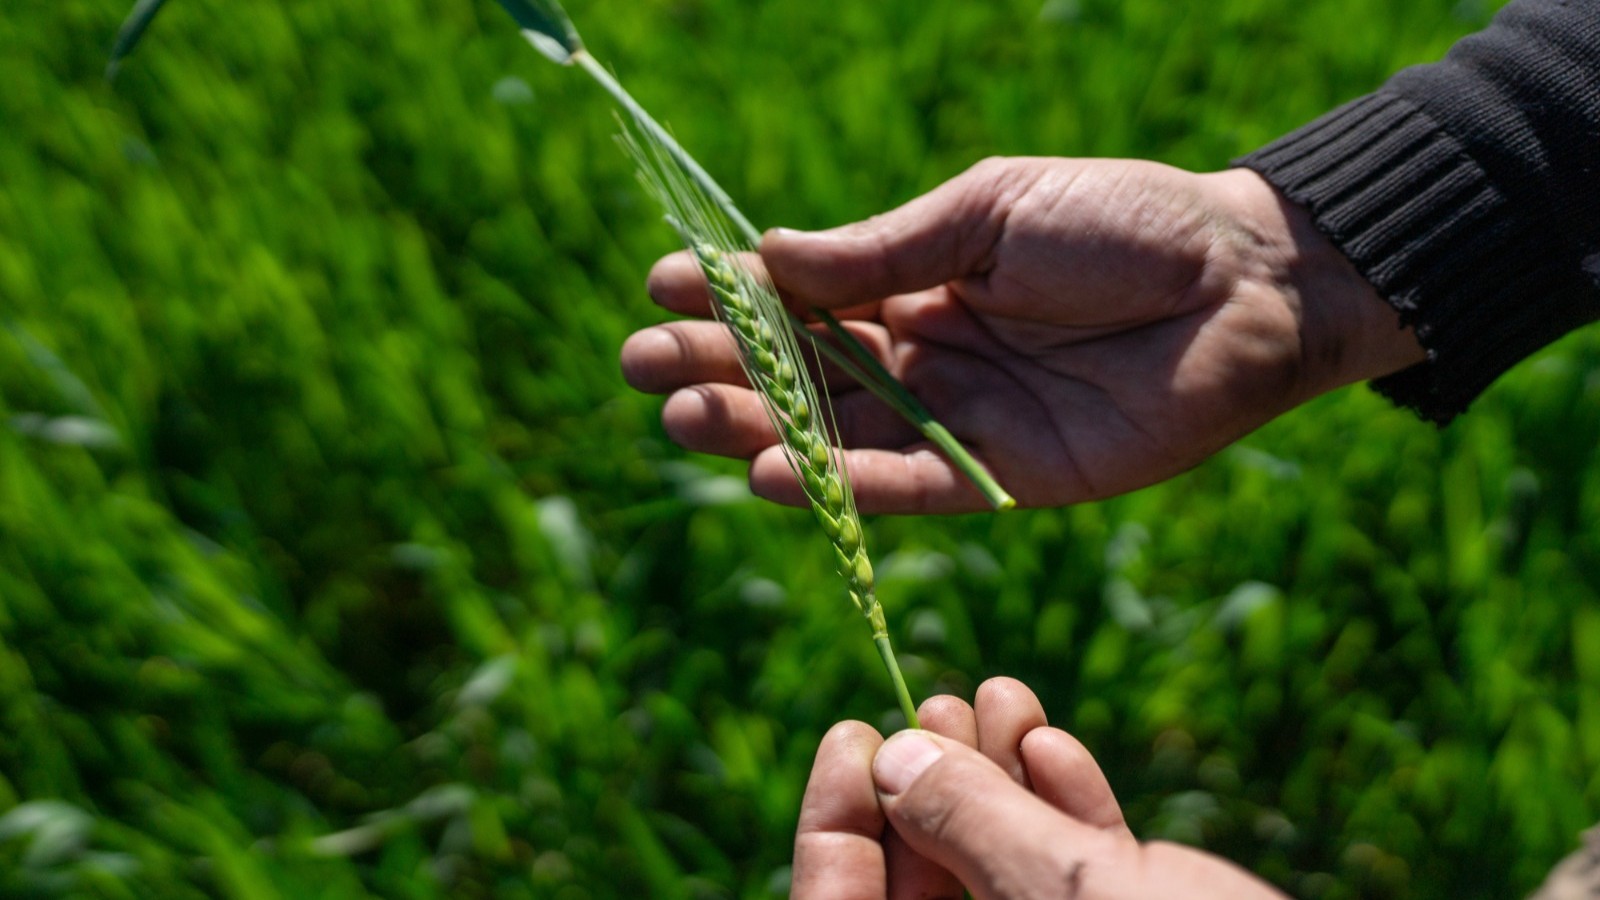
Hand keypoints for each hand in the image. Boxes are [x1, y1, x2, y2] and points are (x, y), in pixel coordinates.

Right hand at [621, 158, 1423, 512]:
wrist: (1240, 283)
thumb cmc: (1119, 223)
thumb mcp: (985, 214)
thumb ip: (881, 253)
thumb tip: (766, 257)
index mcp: (915, 283)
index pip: (801, 299)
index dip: (731, 296)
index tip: (662, 285)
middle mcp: (923, 358)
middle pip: (802, 374)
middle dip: (720, 368)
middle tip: (643, 366)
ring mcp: (956, 420)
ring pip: (838, 436)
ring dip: (759, 431)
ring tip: (683, 418)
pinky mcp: (1000, 476)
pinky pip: (906, 488)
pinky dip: (841, 487)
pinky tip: (770, 476)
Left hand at [791, 677, 1286, 898]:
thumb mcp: (1062, 893)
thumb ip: (970, 824)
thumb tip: (897, 758)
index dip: (836, 827)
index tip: (854, 735)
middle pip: (927, 879)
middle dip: (930, 782)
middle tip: (940, 703)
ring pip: (1001, 865)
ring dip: (1000, 776)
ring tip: (1001, 698)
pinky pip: (1071, 873)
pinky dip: (1062, 807)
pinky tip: (1054, 748)